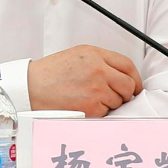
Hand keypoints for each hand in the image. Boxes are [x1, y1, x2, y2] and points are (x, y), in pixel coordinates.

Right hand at [27, 45, 142, 116]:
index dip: (135, 78)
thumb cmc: (51, 73)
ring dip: (111, 103)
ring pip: (118, 101)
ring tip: (92, 99)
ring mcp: (96, 89)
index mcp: (95, 55)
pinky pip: (107, 112)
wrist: (32, 87)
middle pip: (128, 85)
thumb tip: (121, 75)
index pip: (127, 65)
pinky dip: (100, 112)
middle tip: (119, 97)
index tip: (135, 85)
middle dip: (127, 93)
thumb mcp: (78, 55)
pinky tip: (86, 106)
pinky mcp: (92, 107)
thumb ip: (101, 61)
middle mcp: (98, 70)